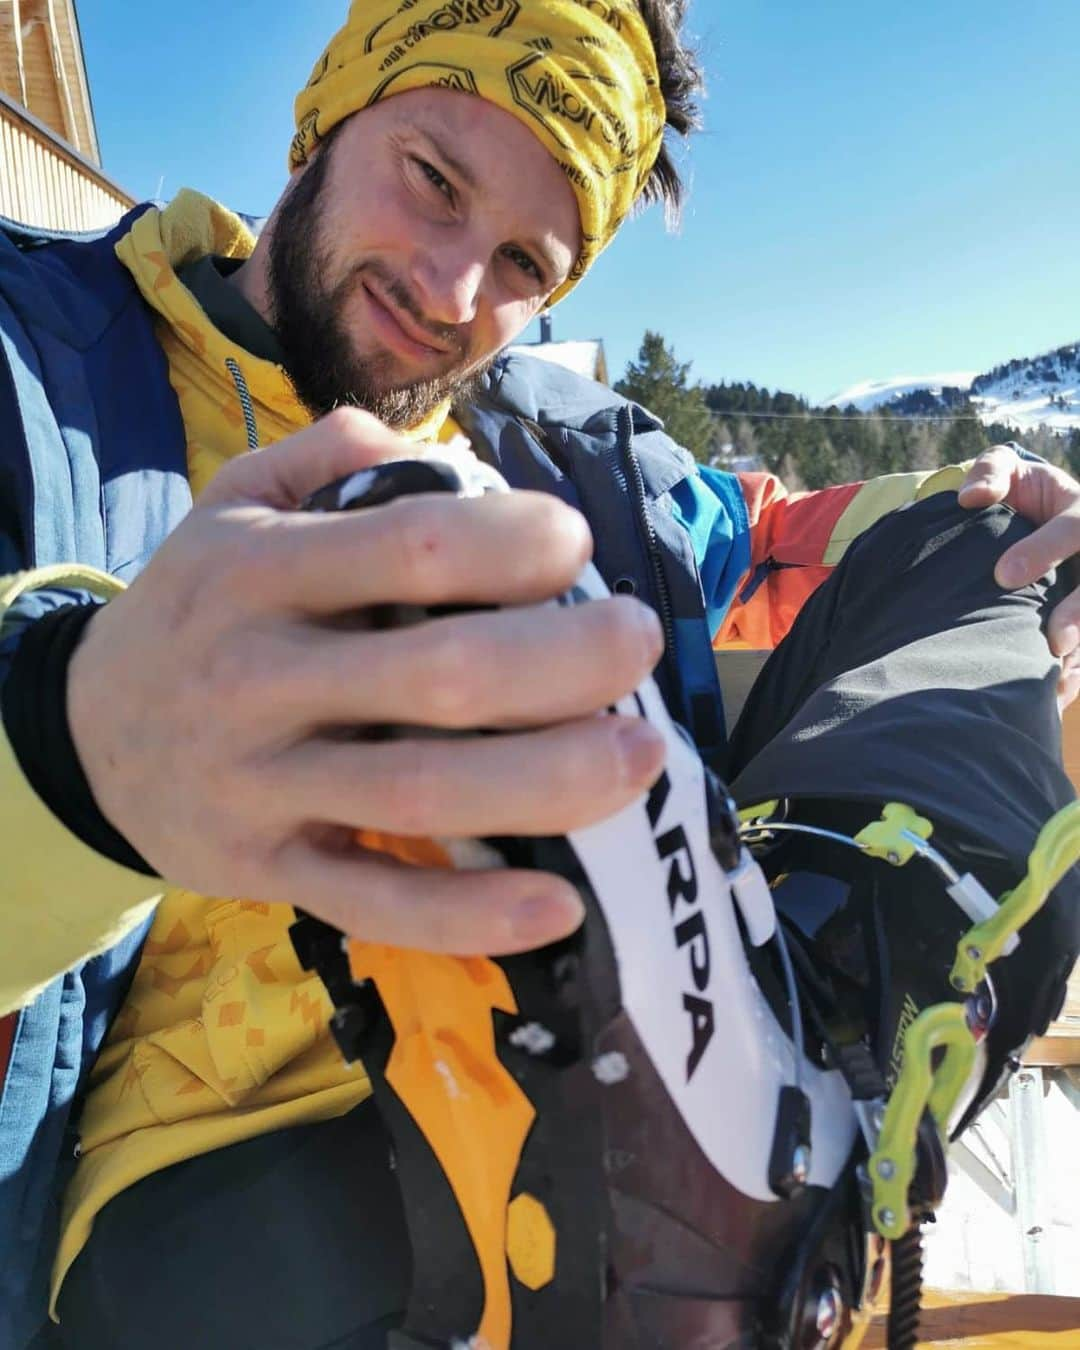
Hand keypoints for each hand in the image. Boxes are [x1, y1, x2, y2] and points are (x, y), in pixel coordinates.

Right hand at [67, 409, 665, 954]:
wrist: (84, 735)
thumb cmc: (195, 609)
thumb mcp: (230, 506)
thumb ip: (324, 458)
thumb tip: (439, 452)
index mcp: (258, 571)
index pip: (407, 547)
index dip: (511, 543)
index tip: (575, 547)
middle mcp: (258, 677)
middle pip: (438, 677)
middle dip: (564, 664)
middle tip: (637, 644)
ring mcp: (263, 785)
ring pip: (422, 796)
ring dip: (552, 781)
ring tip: (642, 756)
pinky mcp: (269, 869)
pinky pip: (375, 904)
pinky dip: (469, 917)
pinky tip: (558, 907)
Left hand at [958, 444, 1079, 708]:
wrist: (1040, 511)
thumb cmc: (1022, 492)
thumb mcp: (1009, 470)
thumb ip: (991, 472)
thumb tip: (970, 499)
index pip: (1075, 528)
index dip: (1044, 550)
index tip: (1002, 575)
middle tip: (1054, 642)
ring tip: (1059, 681)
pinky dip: (1078, 672)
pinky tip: (1057, 696)